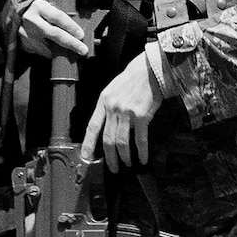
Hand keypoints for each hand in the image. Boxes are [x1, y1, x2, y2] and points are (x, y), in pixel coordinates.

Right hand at [19, 0, 91, 57]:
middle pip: (54, 34)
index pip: (58, 17)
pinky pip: (40, 51)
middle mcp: (32, 19)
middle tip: (83, 50)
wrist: (18, 14)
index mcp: (40, 7)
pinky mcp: (22, 42)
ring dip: (60, 51)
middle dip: (71, 43)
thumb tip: (78, 32)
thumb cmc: (40, 11)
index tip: (81, 35)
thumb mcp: (49, 8)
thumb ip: (60, 18)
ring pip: (47, 46)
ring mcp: (25, 32)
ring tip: (70, 52)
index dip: (71, 27)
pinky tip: (54, 50)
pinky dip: (49, 52)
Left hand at [82, 53, 163, 172]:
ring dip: (124, 156)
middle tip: (112, 167)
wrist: (150, 69)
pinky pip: (140, 139)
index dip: (88, 143)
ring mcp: (127, 112)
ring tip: (127, 164)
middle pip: (108, 138)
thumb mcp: (113, 89)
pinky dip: (141, 151)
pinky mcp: (142, 116)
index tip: (86, 156)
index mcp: (103, 101)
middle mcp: (113, 108)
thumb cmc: (133, 78)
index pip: (93, 126)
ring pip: (122, 141)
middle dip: (109, 157)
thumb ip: (108, 106)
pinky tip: (142, 158)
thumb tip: (107, 125)